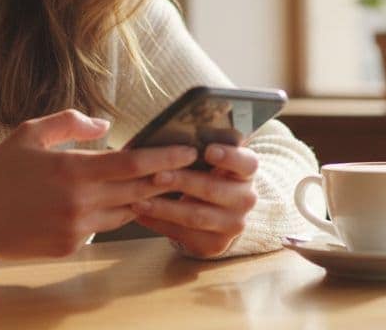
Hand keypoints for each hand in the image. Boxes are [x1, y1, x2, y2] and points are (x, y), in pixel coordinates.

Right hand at [0, 109, 199, 258]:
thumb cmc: (1, 170)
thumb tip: (105, 124)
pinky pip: (101, 228)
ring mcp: (76, 229)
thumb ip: (70, 123)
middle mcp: (79, 203)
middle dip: (165, 179)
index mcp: (72, 170)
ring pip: (124, 213)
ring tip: (157, 184)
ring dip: (141, 198)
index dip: (164, 157)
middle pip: (138, 191)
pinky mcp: (69, 247)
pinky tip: (113, 202)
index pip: (133, 164)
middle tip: (187, 168)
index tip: (188, 151)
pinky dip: (110, 213)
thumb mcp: (30, 132)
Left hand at [130, 144, 259, 257]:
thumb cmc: (208, 175)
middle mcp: (246, 199)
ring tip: (139, 200)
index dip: (229, 157)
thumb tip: (166, 141)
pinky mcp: (216, 244)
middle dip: (182, 182)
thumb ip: (197, 152)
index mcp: (247, 171)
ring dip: (164, 207)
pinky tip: (142, 215)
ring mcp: (233, 225)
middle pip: (213, 189)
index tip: (208, 151)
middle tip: (157, 175)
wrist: (219, 213)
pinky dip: (159, 224)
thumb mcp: (211, 162)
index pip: (246, 163)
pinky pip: (185, 234)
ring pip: (196, 216)